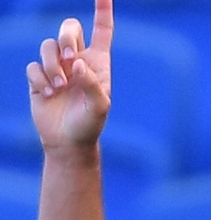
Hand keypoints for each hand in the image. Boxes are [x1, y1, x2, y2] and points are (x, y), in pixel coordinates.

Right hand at [26, 0, 113, 153]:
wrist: (69, 142)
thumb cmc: (90, 124)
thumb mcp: (100, 107)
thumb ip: (92, 84)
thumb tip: (78, 64)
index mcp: (98, 62)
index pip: (102, 30)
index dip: (103, 11)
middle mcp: (77, 60)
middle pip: (69, 27)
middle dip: (66, 36)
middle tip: (70, 58)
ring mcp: (57, 68)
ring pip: (47, 45)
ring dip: (52, 64)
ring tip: (59, 87)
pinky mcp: (38, 78)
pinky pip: (33, 66)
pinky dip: (39, 78)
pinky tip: (48, 94)